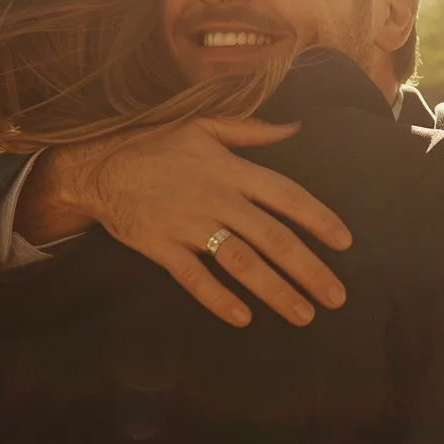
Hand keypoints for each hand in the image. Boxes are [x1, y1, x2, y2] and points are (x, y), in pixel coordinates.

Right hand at [54, 117, 352, 326]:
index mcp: (230, 169)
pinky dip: (218, 299)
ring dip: (275, 291)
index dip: (318, 218)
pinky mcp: (160, 247)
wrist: (98, 164)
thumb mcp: (203, 124)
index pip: (286, 195)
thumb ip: (251, 129)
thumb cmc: (154, 143)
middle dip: (309, 269)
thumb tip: (295, 127)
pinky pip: (194, 278)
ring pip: (241, 262)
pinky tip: (244, 318)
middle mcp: (215, 198)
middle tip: (337, 297)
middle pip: (272, 237)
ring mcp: (188, 225)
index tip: (345, 242)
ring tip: (304, 314)